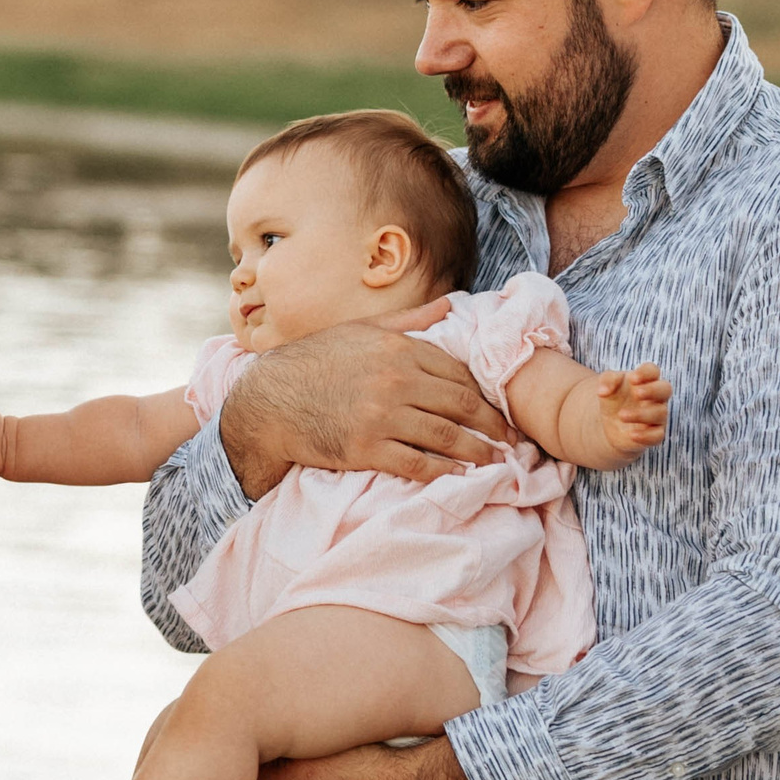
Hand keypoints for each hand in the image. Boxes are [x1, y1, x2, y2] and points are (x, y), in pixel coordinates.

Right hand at [219, 301, 508, 498]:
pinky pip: (417, 464)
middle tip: (511, 439)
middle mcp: (394, 380)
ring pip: (446, 436)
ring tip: (496, 461)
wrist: (268, 401)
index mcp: (397, 349)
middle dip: (492, 424)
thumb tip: (448, 305)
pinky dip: (444, 472)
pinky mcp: (365, 449)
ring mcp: (380, 416)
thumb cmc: (314, 362)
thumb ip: (409, 321)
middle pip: (460, 404)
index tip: (499, 408)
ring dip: (478, 450)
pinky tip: (460, 475)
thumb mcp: (360, 330)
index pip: (456, 372)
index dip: (484, 393)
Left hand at [595, 361, 672, 459]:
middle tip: (636, 393)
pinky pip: (657, 435)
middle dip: (653, 390)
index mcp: (646, 380)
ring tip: (621, 415)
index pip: (652, 371)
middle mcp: (656, 397)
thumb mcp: (607, 385)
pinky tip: (632, 434)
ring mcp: (657, 415)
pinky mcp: (654, 433)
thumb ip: (607, 381)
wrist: (610, 424)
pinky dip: (646, 436)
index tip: (632, 379)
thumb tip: (603, 391)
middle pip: (665, 389)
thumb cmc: (613, 398)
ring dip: (641, 414)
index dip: (645, 373)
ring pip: (660, 413)